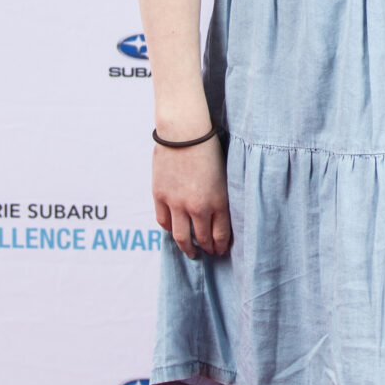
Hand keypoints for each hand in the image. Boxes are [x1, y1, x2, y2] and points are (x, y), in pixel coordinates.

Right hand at [153, 133, 230, 258]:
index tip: (221, 250)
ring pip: (181, 236)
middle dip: (207, 249)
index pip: (221, 234)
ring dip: (187, 247)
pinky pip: (163, 221)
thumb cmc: (209, 147)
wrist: (184, 131)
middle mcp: (198, 207)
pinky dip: (169, 229)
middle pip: (202, 239)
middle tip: (208, 253)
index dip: (221, 246)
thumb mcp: (224, 174)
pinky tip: (174, 230)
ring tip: (191, 251)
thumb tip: (218, 215)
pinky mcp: (160, 196)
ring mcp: (177, 203)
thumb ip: (221, 196)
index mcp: (218, 200)